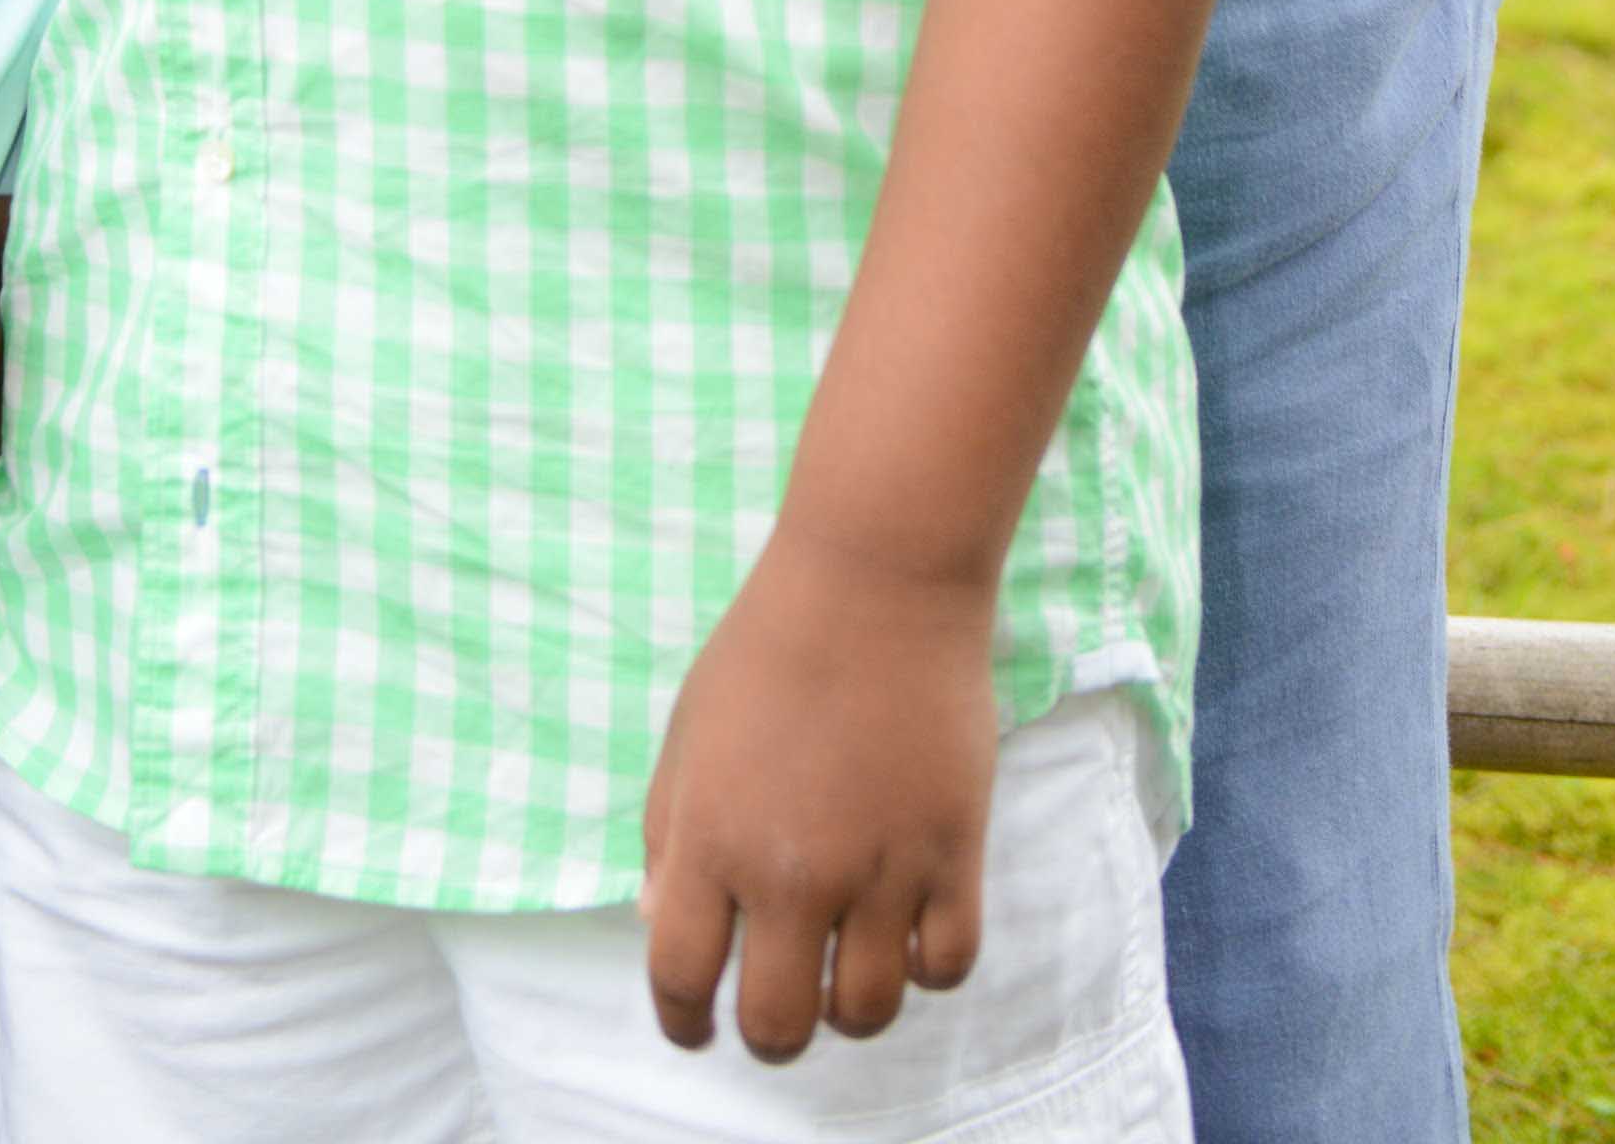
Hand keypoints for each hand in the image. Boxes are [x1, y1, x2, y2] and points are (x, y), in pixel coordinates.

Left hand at [640, 532, 998, 1057]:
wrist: (875, 580)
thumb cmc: (768, 647)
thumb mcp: (689, 731)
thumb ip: (669, 835)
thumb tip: (661, 925)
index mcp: (710, 837)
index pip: (680, 977)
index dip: (681, 1020)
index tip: (694, 1028)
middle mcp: (790, 871)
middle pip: (777, 1024)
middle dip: (769, 1035)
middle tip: (775, 1012)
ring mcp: (878, 870)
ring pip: (865, 1013)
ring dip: (848, 1009)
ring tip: (842, 970)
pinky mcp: (953, 855)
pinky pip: (944, 968)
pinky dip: (923, 967)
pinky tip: (906, 933)